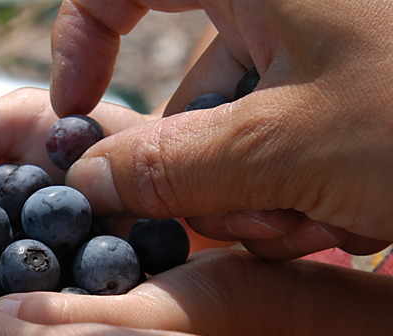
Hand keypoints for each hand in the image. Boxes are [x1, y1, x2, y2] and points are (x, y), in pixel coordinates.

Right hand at [51, 0, 392, 258]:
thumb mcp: (287, 146)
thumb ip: (170, 168)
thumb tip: (85, 182)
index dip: (79, 41)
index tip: (74, 110)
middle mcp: (277, 4)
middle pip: (189, 97)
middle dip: (214, 176)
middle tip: (273, 213)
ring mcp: (316, 47)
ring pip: (237, 138)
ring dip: (266, 198)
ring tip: (337, 216)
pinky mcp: (341, 88)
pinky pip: (284, 148)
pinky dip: (303, 191)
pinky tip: (359, 213)